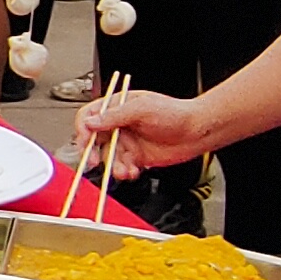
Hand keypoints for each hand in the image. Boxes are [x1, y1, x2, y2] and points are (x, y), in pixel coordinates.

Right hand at [73, 86, 213, 170]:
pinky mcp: (136, 157)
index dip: (84, 129)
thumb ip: (115, 115)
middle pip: (95, 139)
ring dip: (112, 166)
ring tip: (123, 170)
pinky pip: (122, 167)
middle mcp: (120, 124)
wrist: (196, 132)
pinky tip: (133, 171)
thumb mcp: (142, 109)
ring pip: (108, 157)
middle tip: (94, 161)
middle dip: (93, 152)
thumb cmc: (176, 113)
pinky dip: (125, 172)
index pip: (90, 116)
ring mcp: (128, 141)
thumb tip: (91, 123)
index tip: (86, 140)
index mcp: (118, 107)